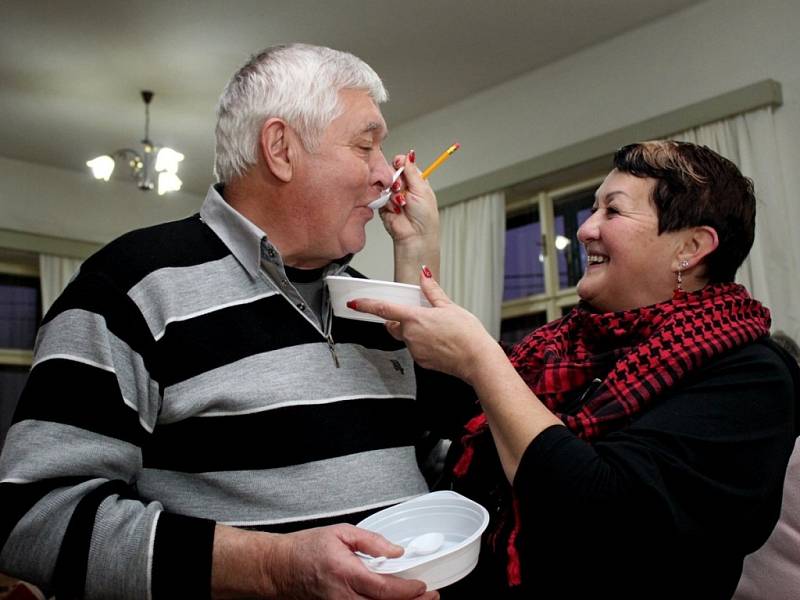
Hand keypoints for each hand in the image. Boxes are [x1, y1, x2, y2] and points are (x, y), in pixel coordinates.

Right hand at [265, 524, 437, 599]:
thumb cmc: (306, 549)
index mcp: (346, 573)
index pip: (384, 588)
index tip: (423, 585)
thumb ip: (371, 541)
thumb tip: (396, 551)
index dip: (408, 591)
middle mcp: (343, 597)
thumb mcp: (340, 533)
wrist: (280, 568)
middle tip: (431, 596)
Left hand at [350, 270, 498, 383]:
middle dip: (399, 320)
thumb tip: (424, 275)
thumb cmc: (467, 335)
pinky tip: (439, 341)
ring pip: (406, 338)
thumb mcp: (450, 307)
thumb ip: (432, 291)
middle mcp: (411, 336)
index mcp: (415, 319)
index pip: (383, 310)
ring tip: (436, 330)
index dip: (366, 305)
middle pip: (394, 326)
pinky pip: (416, 349)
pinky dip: (422, 343)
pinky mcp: (422, 362)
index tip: (354, 303)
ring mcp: (415, 351)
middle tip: (417, 315)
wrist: (477, 361)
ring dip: (413, 332)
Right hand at [381, 152, 439, 282]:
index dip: (400, 163)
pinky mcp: (383, 205)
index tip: (398, 163)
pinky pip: (380, 197)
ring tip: (402, 203)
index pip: (404, 164)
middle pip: (391, 172)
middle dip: (396, 179)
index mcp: (415, 181)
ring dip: (393, 193)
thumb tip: (410, 154)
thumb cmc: (424, 216)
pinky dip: (387, 202)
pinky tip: (396, 209)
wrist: (415, 235)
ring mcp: (393, 196)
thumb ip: (412, 171)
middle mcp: (404, 187)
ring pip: (385, 184)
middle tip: (401, 188)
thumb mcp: (421, 189)